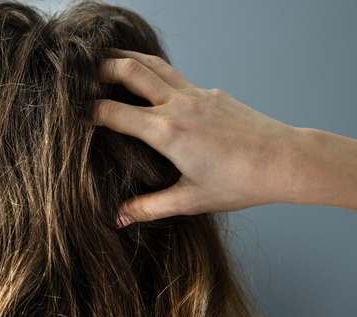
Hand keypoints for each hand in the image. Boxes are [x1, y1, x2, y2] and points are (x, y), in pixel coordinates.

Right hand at [95, 50, 300, 225]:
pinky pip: (176, 75)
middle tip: (78, 70)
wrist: (285, 161)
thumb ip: (149, 207)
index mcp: (167, 132)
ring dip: (126, 58)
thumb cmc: (240, 183)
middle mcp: (179, 105)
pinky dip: (155, 73)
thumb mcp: (190, 200)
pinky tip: (151, 84)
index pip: (113, 113)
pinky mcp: (212, 93)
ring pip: (153, 63)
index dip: (86, 111)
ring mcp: (197, 94)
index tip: (71, 114)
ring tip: (106, 59)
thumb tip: (118, 219)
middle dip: (100, 67)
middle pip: (130, 70)